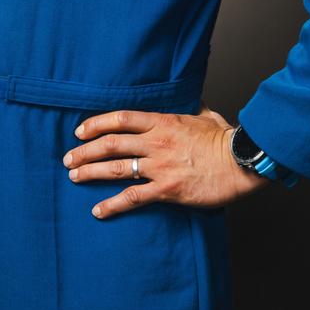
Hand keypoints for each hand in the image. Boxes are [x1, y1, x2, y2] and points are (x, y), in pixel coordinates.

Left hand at [61, 102, 271, 218]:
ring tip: (74, 176)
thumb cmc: (226, 139)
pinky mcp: (166, 189)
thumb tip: (193, 99)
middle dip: (85, 151)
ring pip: (115, 168)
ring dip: (90, 172)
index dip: (96, 124)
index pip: (121, 119)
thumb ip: (192, 108)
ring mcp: (159, 166)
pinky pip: (132, 197)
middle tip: (69, 158)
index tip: (80, 131)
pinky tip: (98, 210)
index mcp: (163, 122)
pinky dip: (112, 204)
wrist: (241, 162)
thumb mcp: (206, 115)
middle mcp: (156, 142)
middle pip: (111, 143)